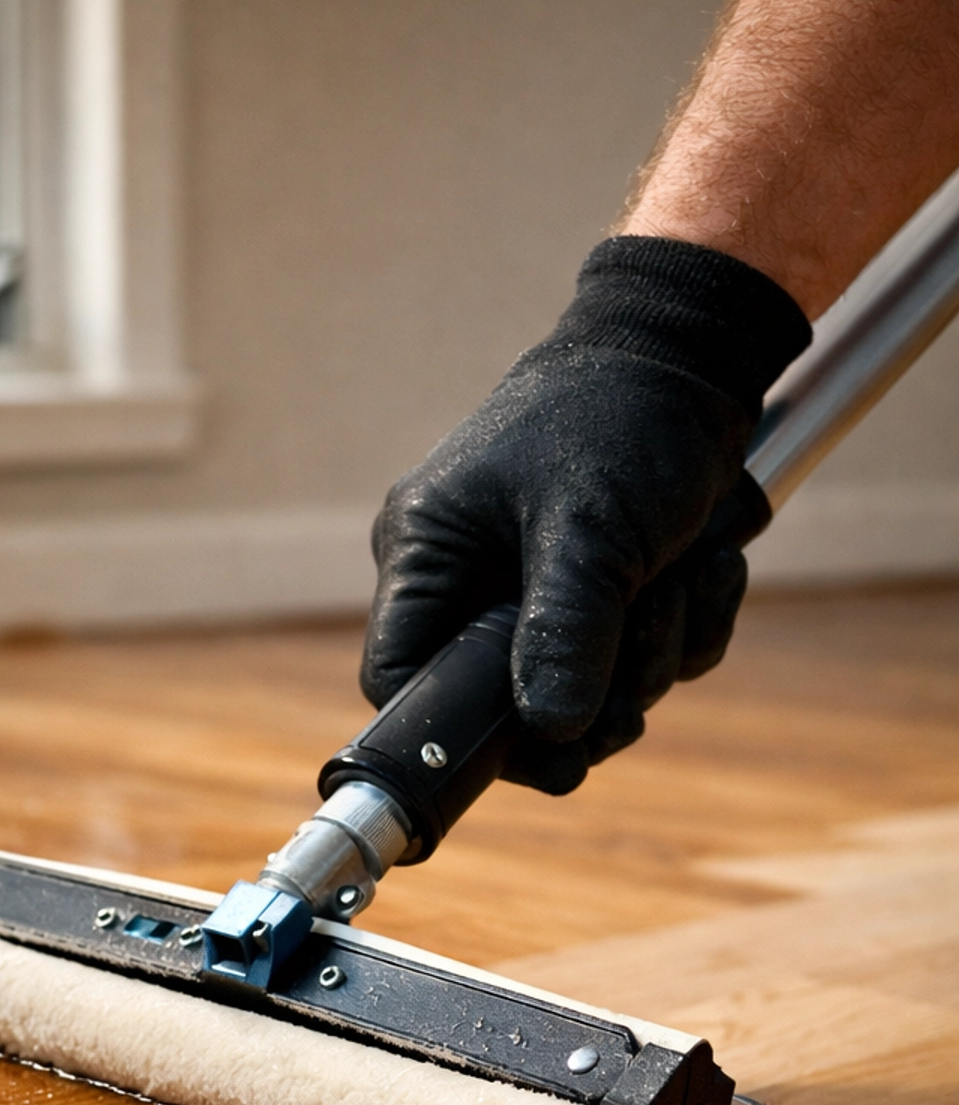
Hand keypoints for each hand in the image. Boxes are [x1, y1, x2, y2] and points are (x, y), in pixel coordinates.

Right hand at [361, 239, 810, 792]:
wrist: (694, 351)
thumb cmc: (620, 417)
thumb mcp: (590, 529)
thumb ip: (564, 634)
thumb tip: (549, 732)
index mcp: (429, 554)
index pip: (400, 682)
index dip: (458, 733)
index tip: (543, 753)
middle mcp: (466, 580)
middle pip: (504, 707)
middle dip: (594, 691)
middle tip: (644, 649)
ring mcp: (531, 593)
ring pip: (585, 692)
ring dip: (655, 653)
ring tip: (686, 572)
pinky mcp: (595, 595)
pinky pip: (636, 661)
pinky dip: (683, 626)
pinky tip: (704, 564)